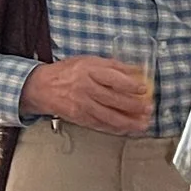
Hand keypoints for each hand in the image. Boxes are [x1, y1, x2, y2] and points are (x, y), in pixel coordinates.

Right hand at [20, 57, 151, 134]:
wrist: (42, 87)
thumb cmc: (67, 72)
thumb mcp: (90, 61)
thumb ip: (113, 65)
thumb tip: (136, 70)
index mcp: (89, 70)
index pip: (114, 78)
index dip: (131, 85)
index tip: (144, 89)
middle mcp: (86, 88)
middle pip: (114, 99)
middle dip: (134, 107)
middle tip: (148, 109)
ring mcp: (82, 105)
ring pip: (109, 116)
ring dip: (128, 122)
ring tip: (142, 124)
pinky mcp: (80, 118)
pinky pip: (100, 125)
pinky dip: (115, 129)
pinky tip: (126, 129)